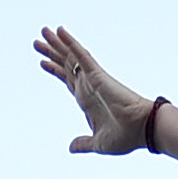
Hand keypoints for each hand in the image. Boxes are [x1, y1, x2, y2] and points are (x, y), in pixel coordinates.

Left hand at [34, 25, 152, 155]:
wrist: (141, 129)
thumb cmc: (125, 136)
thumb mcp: (98, 143)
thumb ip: (84, 143)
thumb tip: (71, 147)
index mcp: (87, 100)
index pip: (68, 80)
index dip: (55, 70)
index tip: (42, 62)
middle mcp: (88, 86)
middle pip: (65, 65)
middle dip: (51, 52)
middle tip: (37, 41)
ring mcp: (92, 79)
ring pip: (70, 57)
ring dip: (57, 44)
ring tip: (43, 31)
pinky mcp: (97, 75)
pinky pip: (81, 56)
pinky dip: (71, 44)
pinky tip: (60, 32)